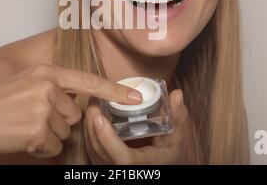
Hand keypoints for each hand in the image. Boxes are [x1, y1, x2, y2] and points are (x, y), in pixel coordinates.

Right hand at [0, 64, 142, 158]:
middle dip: (59, 121)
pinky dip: (40, 148)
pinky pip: (53, 147)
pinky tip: (22, 138)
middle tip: (32, 118)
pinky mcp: (38, 132)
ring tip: (24, 127)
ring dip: (48, 135)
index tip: (137, 97)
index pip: (88, 81)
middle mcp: (48, 87)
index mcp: (46, 72)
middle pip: (74, 114)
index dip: (115, 90)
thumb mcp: (25, 82)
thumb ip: (52, 86)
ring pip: (64, 132)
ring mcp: (43, 109)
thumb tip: (75, 102)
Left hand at [84, 89, 200, 163]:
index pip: (123, 159)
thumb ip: (178, 116)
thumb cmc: (169, 152)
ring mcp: (112, 169)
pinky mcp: (104, 164)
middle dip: (92, 125)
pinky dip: (89, 132)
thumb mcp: (177, 136)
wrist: (160, 163)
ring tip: (92, 102)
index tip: (100, 117)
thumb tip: (177, 94)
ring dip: (88, 126)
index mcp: (145, 164)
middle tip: (94, 99)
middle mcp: (125, 171)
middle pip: (100, 152)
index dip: (108, 140)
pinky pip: (91, 150)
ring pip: (93, 151)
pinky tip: (92, 114)